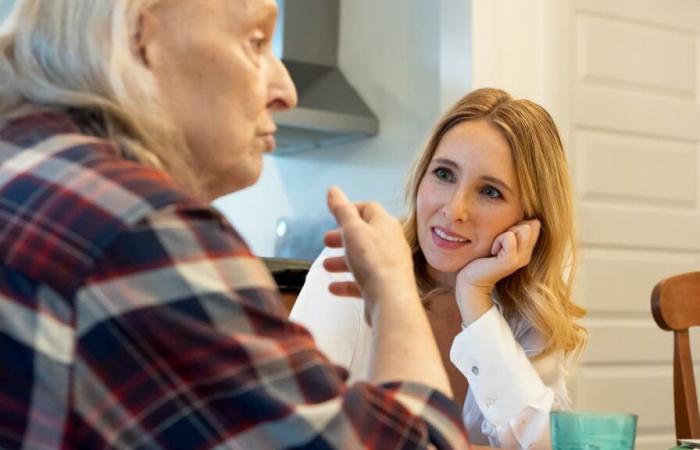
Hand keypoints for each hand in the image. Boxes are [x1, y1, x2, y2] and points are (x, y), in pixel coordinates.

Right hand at [322, 186, 418, 320]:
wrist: (391, 299)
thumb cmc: (373, 261)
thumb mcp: (352, 229)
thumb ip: (341, 210)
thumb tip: (333, 190)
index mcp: (385, 224)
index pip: (368, 208)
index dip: (350, 209)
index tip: (335, 215)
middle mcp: (390, 243)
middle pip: (364, 235)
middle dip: (343, 238)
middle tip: (326, 241)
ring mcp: (389, 266)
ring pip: (363, 259)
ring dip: (343, 261)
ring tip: (326, 265)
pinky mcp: (384, 286)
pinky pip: (363, 282)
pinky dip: (347, 282)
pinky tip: (334, 287)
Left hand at [455, 219, 540, 322]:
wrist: (471, 280)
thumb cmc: (481, 259)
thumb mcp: (499, 241)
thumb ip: (512, 231)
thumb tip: (530, 219)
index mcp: (526, 250)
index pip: (534, 224)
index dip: (516, 225)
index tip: (502, 239)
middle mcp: (526, 255)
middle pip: (530, 225)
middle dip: (511, 228)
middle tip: (498, 245)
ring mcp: (521, 259)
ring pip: (523, 229)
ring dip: (504, 234)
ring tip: (495, 249)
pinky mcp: (511, 261)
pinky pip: (509, 237)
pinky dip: (498, 240)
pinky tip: (492, 252)